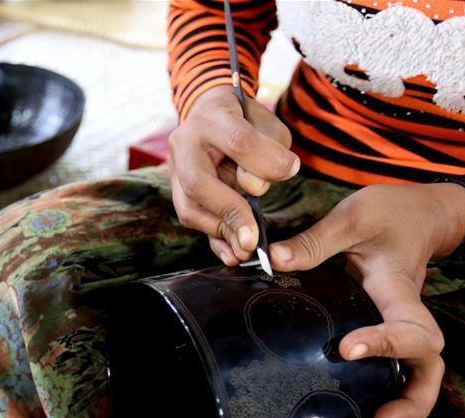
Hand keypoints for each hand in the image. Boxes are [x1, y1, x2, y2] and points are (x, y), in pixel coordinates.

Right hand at [168, 85, 299, 264]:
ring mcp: (175, 170)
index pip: (238, 141)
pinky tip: (231, 254)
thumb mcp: (268, 125)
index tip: (290, 174)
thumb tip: (257, 187)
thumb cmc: (246, 121)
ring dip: (219, 231)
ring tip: (246, 249)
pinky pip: (191, 218)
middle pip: (198, 182)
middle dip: (228, 213)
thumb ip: (269, 152)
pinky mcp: (177, 191)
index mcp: (212, 117)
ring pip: (189, 207)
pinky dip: (213, 238)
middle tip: (252, 240)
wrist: (212, 115)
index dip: (262, 163)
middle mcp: (184, 144)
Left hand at [269, 182, 464, 417]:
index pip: (408, 324)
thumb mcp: (356, 215)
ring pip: (421, 369)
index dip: (386, 343)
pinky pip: (399, 363)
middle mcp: (407, 313)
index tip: (347, 348)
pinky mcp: (388, 326)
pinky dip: (389, 386)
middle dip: (414, 394)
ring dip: (408, 400)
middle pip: (429, 362)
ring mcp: (401, 323)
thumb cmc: (392, 212)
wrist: (424, 213)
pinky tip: (360, 401)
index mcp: (399, 289)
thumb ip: (316, 239)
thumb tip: (273, 260)